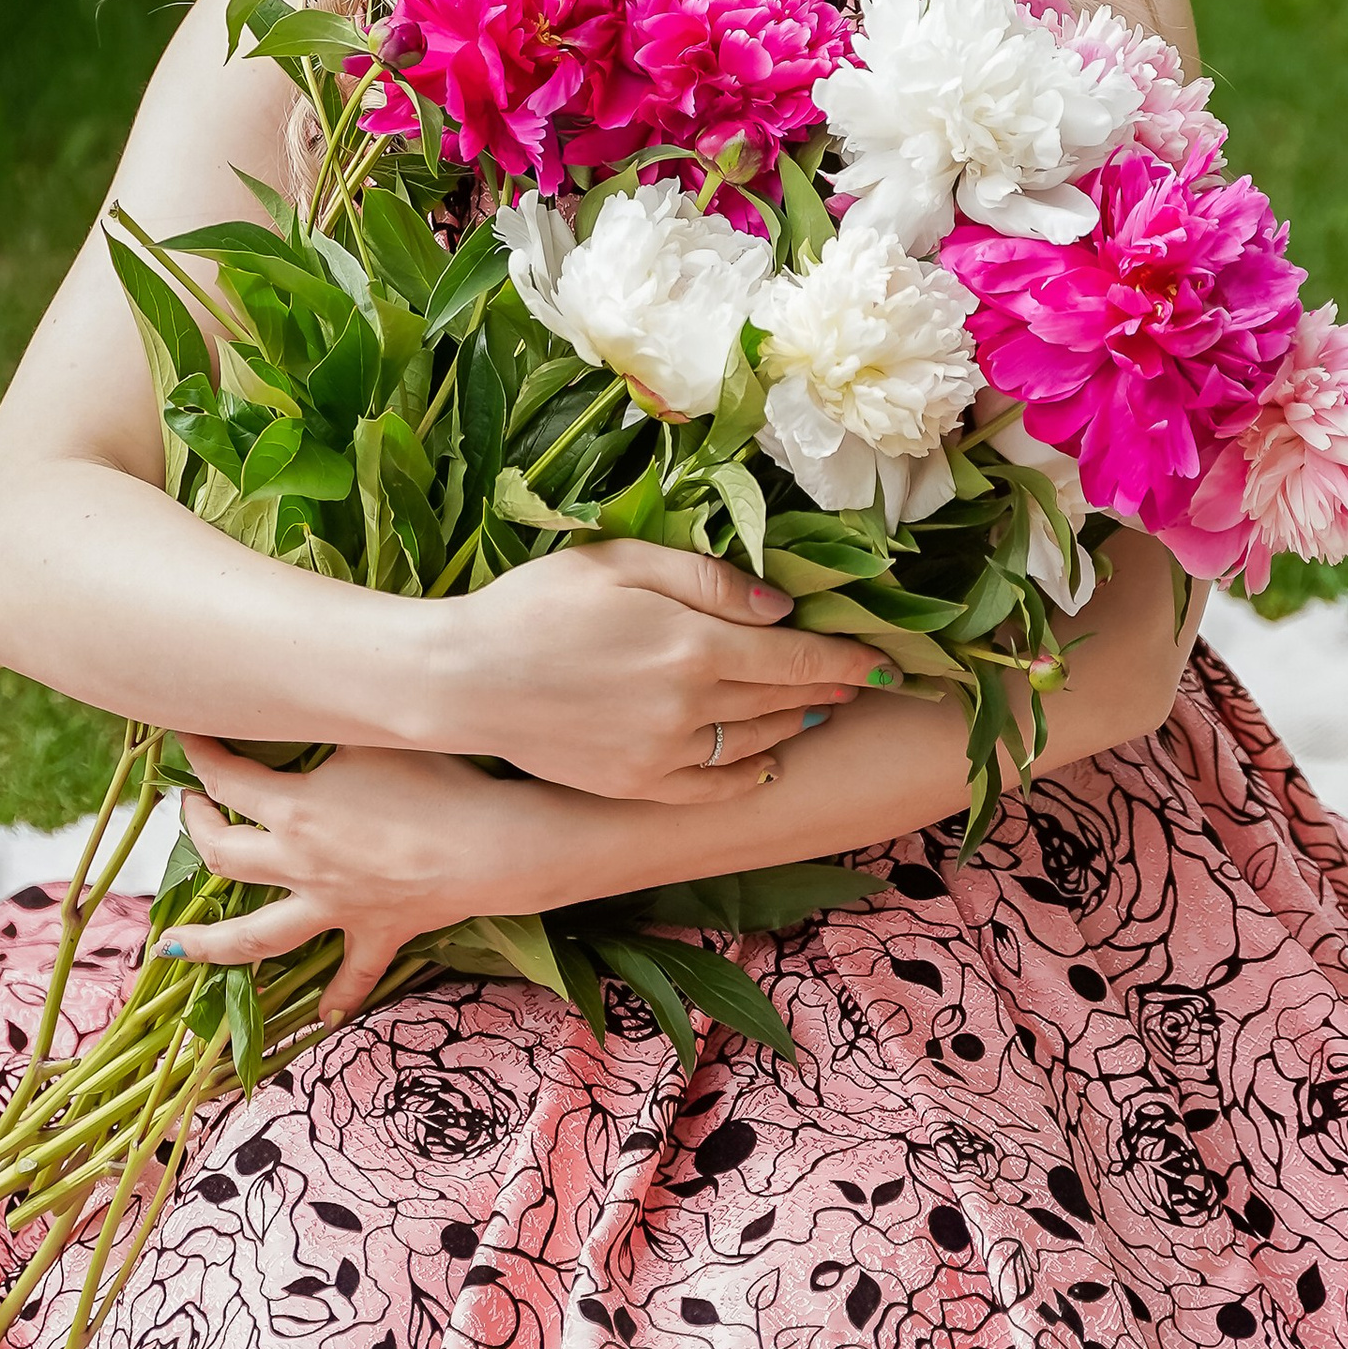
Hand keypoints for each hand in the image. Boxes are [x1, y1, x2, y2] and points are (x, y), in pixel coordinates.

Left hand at [164, 741, 619, 1017]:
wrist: (494, 844)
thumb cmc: (438, 779)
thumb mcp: (372, 735)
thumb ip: (328, 725)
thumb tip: (300, 705)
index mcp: (294, 811)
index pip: (224, 779)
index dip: (198, 753)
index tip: (187, 731)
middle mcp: (302, 865)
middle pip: (225, 856)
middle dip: (197, 830)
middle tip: (188, 811)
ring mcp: (336, 905)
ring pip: (259, 936)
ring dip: (212, 944)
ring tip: (175, 949)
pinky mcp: (378, 930)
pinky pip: (354, 972)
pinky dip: (339, 995)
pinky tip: (323, 1015)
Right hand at [418, 540, 885, 800]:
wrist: (462, 679)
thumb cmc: (536, 604)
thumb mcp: (621, 561)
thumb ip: (707, 581)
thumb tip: (779, 610)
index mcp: (693, 643)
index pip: (799, 658)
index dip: (849, 661)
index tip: (886, 663)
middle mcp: (691, 706)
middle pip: (783, 701)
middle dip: (829, 690)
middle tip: (861, 682)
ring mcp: (665, 754)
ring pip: (756, 744)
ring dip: (794, 727)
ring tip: (816, 711)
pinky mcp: (637, 785)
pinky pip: (713, 787)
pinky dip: (748, 775)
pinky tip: (764, 763)